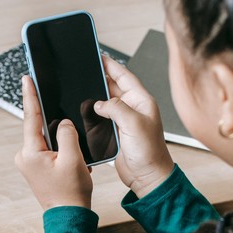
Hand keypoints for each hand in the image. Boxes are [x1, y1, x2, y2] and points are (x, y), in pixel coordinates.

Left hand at [15, 76, 92, 209]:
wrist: (69, 217)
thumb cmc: (70, 193)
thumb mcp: (73, 158)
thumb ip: (68, 134)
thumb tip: (65, 123)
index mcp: (30, 152)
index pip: (31, 117)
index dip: (30, 95)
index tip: (26, 78)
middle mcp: (25, 156)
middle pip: (41, 129)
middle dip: (57, 126)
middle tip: (69, 137)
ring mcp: (29, 163)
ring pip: (47, 140)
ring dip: (62, 141)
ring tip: (74, 158)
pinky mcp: (36, 168)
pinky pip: (49, 150)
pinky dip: (62, 150)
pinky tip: (72, 160)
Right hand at [94, 56, 173, 197]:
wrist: (148, 177)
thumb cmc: (150, 153)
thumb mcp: (134, 124)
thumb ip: (116, 108)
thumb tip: (100, 103)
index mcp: (142, 101)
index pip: (124, 76)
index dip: (111, 65)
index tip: (99, 55)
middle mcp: (134, 109)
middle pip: (114, 87)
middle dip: (101, 78)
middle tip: (86, 69)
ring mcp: (125, 121)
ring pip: (106, 102)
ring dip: (96, 96)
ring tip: (83, 87)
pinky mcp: (117, 133)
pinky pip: (103, 118)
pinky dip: (94, 113)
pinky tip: (85, 110)